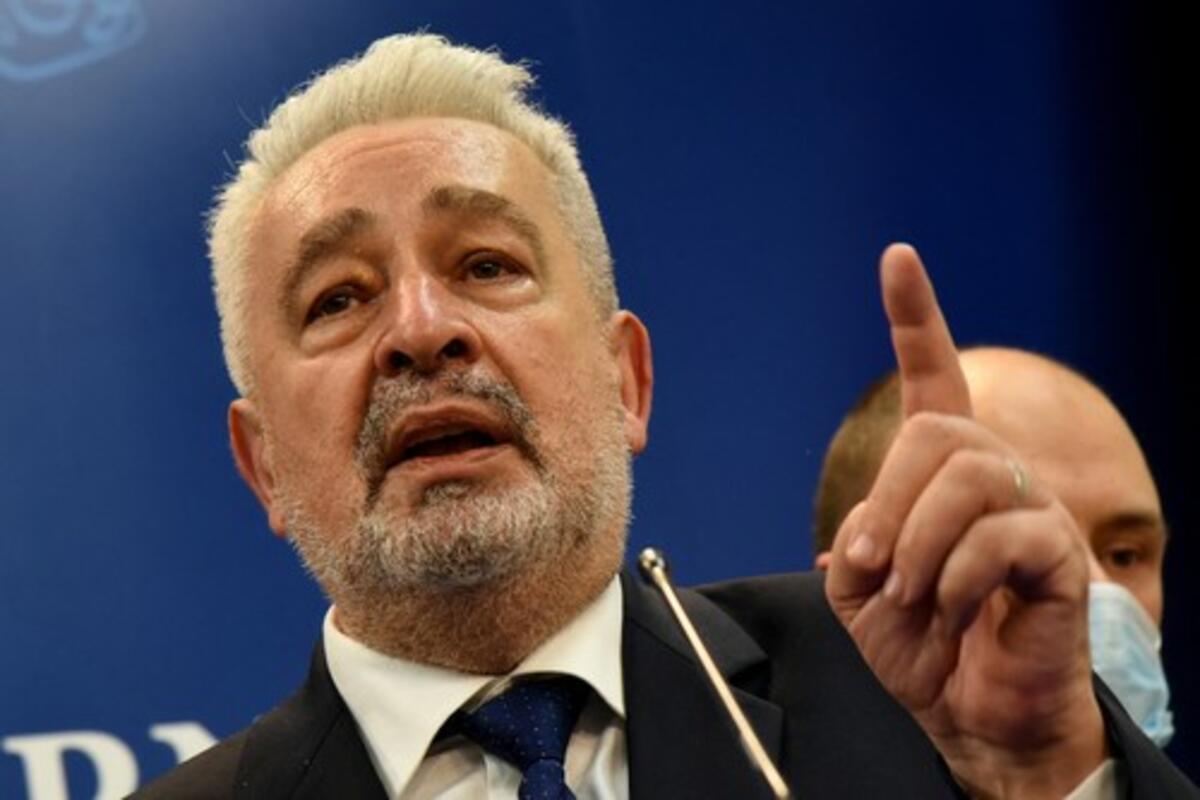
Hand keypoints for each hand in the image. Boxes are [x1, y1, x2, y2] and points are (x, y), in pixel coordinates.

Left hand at [825, 244, 1105, 798]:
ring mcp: (1031, 509)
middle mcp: (993, 474)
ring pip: (968, 472)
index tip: (897, 257)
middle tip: (870, 565)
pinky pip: (1001, 534)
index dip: (916, 316)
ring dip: (916, 540)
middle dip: (887, 502)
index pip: (936, 374)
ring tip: (910, 593)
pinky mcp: (1059, 554)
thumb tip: (869, 520)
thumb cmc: (921, 648)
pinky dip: (956, 577)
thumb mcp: (858, 589)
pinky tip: (954, 609)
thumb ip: (856, 535)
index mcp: (941, 473)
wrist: (972, 716)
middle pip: (937, 429)